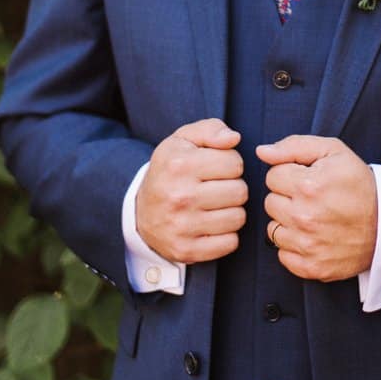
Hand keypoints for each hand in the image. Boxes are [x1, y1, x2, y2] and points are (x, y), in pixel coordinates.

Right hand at [135, 118, 248, 263]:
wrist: (140, 213)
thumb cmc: (169, 172)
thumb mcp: (182, 141)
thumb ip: (210, 129)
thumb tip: (234, 138)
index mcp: (179, 164)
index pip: (235, 162)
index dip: (229, 164)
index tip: (214, 169)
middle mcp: (179, 195)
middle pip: (240, 191)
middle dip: (233, 187)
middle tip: (216, 188)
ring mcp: (182, 226)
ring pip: (238, 217)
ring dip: (231, 211)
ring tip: (214, 206)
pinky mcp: (187, 250)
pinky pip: (230, 243)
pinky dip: (226, 235)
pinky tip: (211, 225)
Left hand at [259, 136, 377, 281]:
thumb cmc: (360, 184)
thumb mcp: (334, 152)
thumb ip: (293, 146)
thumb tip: (262, 152)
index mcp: (308, 186)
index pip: (272, 176)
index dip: (289, 175)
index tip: (307, 180)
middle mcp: (304, 217)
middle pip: (270, 202)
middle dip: (287, 198)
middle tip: (312, 200)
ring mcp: (308, 245)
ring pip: (273, 229)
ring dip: (288, 223)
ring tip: (313, 218)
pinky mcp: (312, 267)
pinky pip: (282, 255)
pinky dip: (294, 248)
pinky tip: (313, 238)